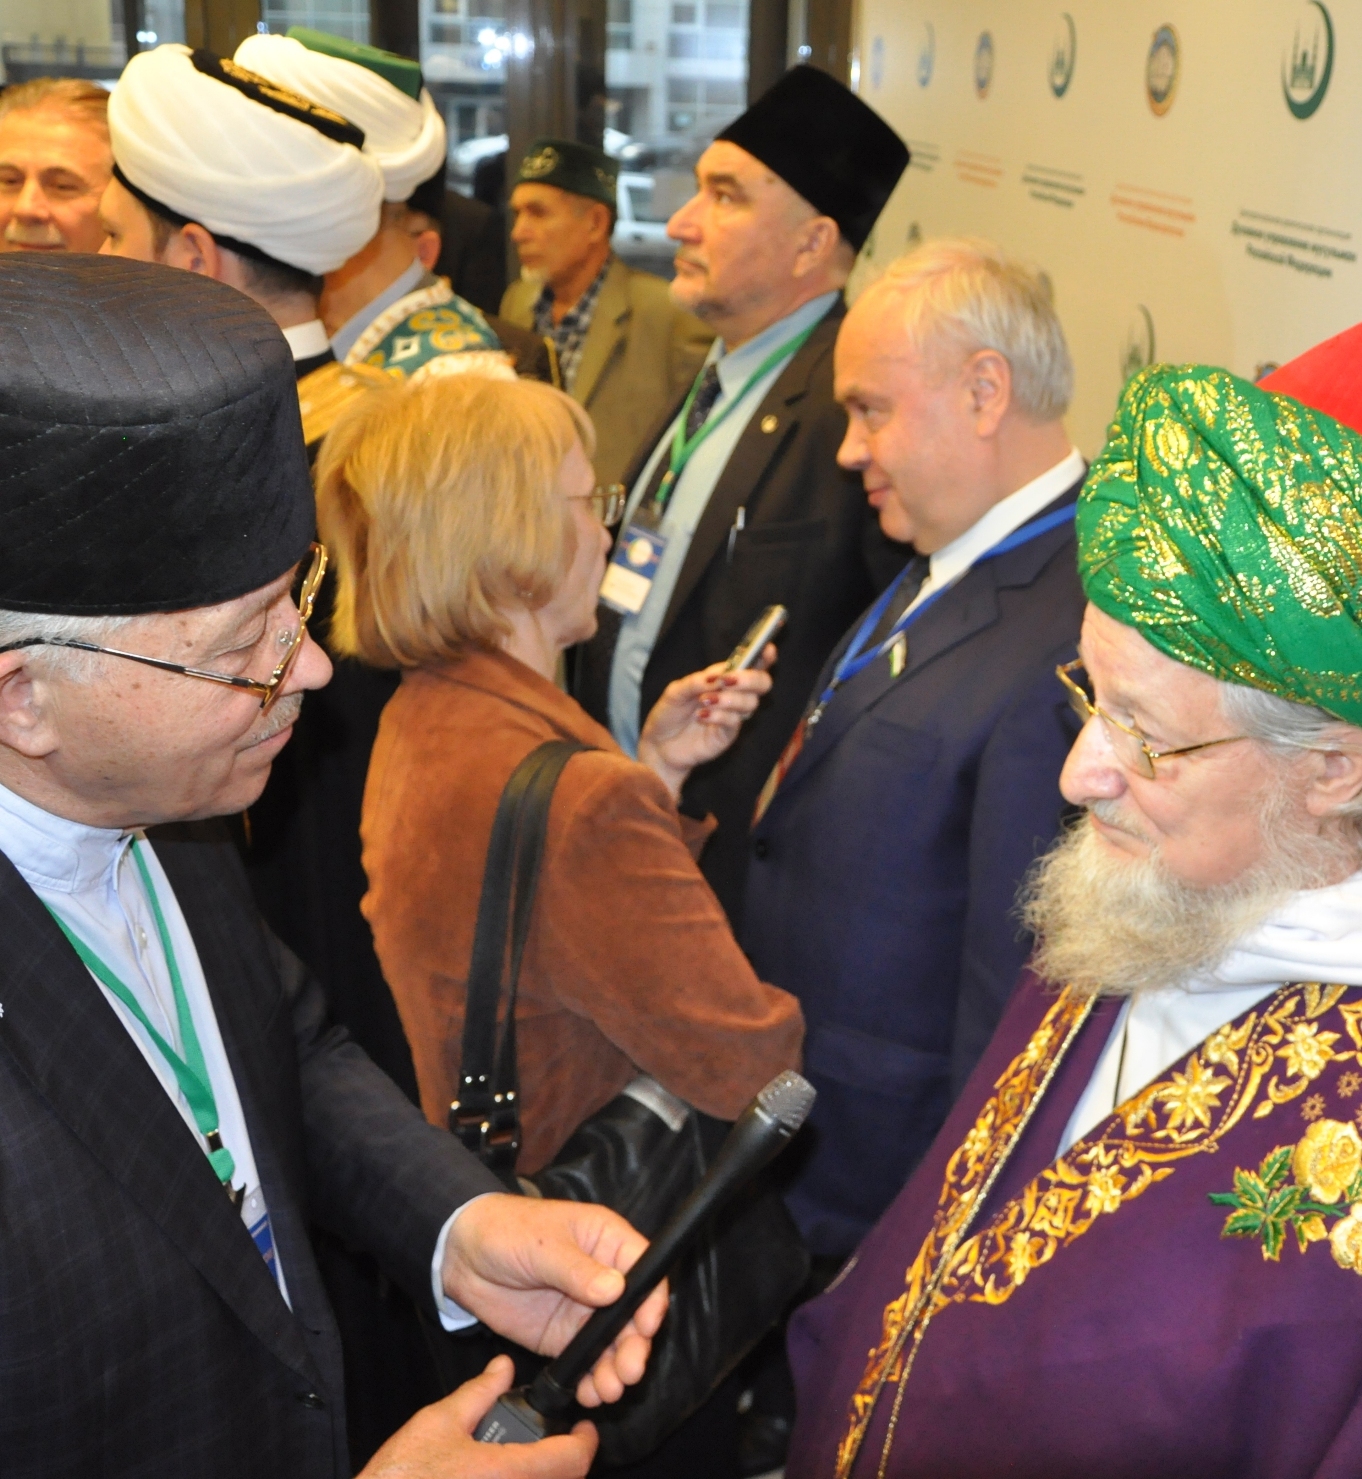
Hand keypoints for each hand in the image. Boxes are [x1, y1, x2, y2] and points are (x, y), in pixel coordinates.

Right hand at [359, 1355, 597, 1478]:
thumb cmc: (401, 1476)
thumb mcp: (439, 1422)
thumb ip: (479, 1392)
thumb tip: (503, 1367)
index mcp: (507, 1474)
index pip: (569, 1461)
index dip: (585, 1442)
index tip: (585, 1428)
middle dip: (566, 1460)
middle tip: (558, 1439)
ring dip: (545, 1475)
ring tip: (531, 1454)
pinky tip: (504, 1475)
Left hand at [441, 1194, 668, 1407]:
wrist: (462, 1257)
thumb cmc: (506, 1231)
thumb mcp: (542, 1244)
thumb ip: (577, 1269)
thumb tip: (615, 1290)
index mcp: (606, 1242)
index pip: (644, 1270)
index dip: (651, 1299)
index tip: (646, 1327)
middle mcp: (603, 1278)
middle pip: (634, 1315)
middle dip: (634, 1345)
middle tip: (628, 1370)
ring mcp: (585, 1310)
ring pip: (614, 1344)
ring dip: (615, 1368)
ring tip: (607, 1390)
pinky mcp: (565, 1337)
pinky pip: (587, 1361)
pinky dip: (591, 1379)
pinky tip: (590, 1393)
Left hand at [637, 647, 775, 799]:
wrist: (659, 744)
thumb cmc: (669, 713)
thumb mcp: (675, 691)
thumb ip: (695, 681)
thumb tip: (716, 678)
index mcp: (724, 678)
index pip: (751, 664)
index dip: (764, 656)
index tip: (767, 648)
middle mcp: (733, 695)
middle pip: (762, 683)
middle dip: (749, 679)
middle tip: (726, 680)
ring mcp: (733, 716)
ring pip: (750, 703)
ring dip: (728, 699)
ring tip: (704, 700)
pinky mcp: (727, 735)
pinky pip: (734, 722)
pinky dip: (718, 715)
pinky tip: (700, 716)